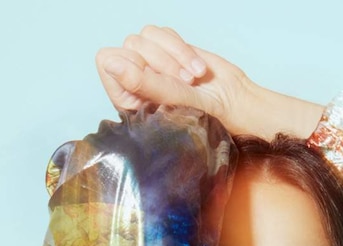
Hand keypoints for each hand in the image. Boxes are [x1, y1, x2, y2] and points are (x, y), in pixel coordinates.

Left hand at [96, 26, 323, 138]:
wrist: (234, 104)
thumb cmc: (204, 114)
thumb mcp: (172, 101)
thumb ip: (140, 82)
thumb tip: (110, 62)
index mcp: (126, 96)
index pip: (108, 61)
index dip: (132, 65)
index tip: (157, 80)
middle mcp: (134, 77)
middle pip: (131, 45)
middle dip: (162, 62)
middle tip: (186, 83)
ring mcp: (151, 61)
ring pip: (147, 35)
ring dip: (176, 55)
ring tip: (194, 78)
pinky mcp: (168, 48)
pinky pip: (163, 33)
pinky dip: (182, 49)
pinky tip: (197, 69)